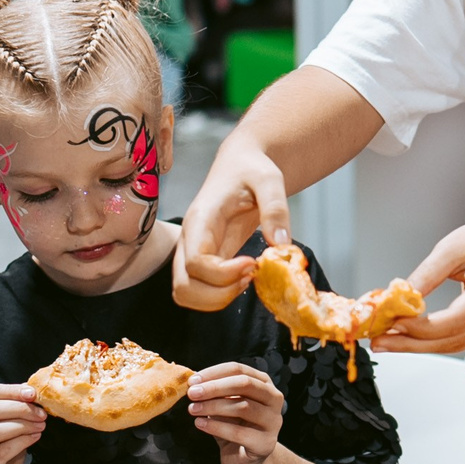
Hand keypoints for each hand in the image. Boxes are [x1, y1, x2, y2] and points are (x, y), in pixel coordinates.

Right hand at [0, 382, 42, 463]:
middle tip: (40, 411)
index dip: (8, 390)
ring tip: (41, 424)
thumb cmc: (3, 462)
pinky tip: (35, 438)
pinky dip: (22, 441)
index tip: (32, 393)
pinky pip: (1, 451)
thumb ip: (12, 412)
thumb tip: (31, 389)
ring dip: (22, 424)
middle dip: (18, 407)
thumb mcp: (6, 431)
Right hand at [175, 139, 289, 311]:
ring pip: (186, 293)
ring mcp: (193, 252)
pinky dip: (220, 295)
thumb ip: (275, 207)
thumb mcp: (269, 178)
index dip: (223, 274)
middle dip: (218, 295)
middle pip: (184, 286)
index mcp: (200, 219)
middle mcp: (190, 239)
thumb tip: (281, 244)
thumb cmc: (252, 168)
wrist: (241, 164)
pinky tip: (245, 277)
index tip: (252, 264)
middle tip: (250, 277)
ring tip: (247, 278)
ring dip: (217, 299)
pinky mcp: (204, 261)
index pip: (195, 262)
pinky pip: (200, 290)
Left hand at [186, 360, 284, 463]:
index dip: (214, 373)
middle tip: (192, 393)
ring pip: (243, 407)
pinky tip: (200, 424)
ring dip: (213, 407)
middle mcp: (273, 399)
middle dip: (215, 387)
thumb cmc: (234, 427)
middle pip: (245, 384)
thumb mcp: (224, 405)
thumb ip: (214, 393)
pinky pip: (239, 433)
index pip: (239, 370)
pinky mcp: (265, 443)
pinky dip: (216, 427)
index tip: (192, 380)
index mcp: (263, 383)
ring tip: (193, 410)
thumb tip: (194, 383)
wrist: (245, 459)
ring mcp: (273, 421)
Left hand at [373, 217, 464, 353]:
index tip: (391, 322)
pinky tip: (406, 336)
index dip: (419, 326)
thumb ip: (427, 274)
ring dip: (415, 345)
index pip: (453, 320)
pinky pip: (454, 341)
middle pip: (449, 340)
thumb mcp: (452, 247)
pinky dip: (428, 341)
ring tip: (385, 340)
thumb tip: (399, 297)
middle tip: (378, 341)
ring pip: (450, 346)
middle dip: (409, 343)